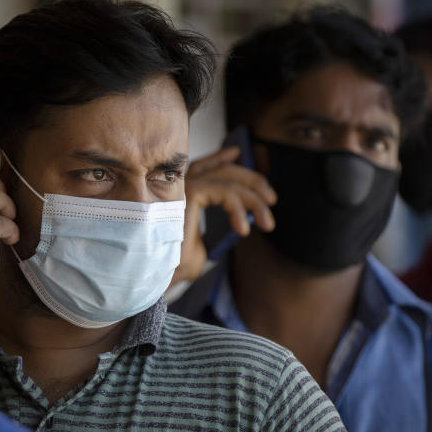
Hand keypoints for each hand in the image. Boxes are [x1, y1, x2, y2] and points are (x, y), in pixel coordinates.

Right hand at [170, 147, 275, 286]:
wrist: (160, 277)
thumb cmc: (174, 266)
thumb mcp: (202, 246)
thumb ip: (215, 230)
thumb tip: (239, 222)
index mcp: (178, 195)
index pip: (201, 167)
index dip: (220, 159)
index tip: (238, 153)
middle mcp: (178, 186)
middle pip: (219, 169)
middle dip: (251, 180)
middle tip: (271, 199)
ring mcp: (182, 188)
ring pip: (227, 180)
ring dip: (254, 200)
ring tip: (268, 223)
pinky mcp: (188, 193)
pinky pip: (224, 191)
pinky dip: (239, 208)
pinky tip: (243, 230)